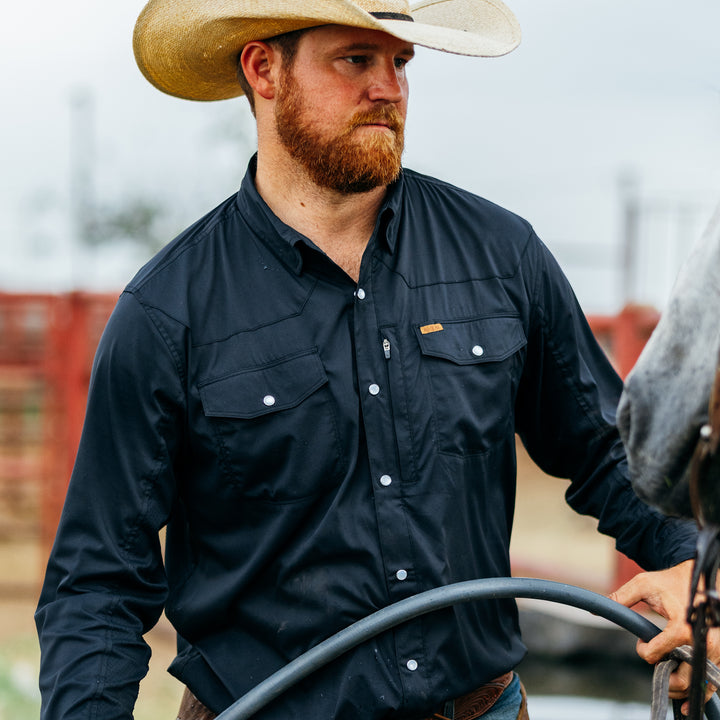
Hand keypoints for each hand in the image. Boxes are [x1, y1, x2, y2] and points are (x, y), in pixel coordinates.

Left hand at [609, 559, 719, 714]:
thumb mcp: (643, 584)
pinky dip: (699, 693)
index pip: (659, 653)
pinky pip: (712, 682)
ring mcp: (716, 650)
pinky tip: (686, 703)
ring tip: (666, 682)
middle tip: (654, 665)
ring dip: (679, 689)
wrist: (697, 577)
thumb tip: (595, 610)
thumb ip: (620, 597)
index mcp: (684, 625)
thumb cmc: (670, 581)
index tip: (641, 643)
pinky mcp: (719, 654)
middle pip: (683, 678)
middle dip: (664, 679)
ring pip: (698, 685)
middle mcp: (704, 641)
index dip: (644, 651)